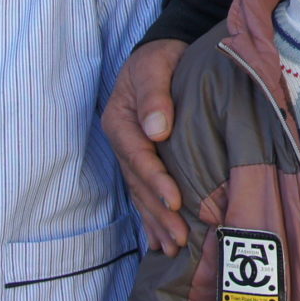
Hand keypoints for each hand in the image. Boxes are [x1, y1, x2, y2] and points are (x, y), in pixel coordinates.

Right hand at [103, 39, 189, 253]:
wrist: (162, 52)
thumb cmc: (160, 58)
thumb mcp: (154, 66)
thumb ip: (154, 96)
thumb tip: (157, 129)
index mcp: (119, 121)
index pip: (138, 157)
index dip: (156, 181)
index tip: (175, 201)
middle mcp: (122, 142)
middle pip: (139, 183)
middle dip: (159, 213)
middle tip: (180, 239)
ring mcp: (130, 153)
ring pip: (142, 194)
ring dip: (157, 222)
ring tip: (174, 247)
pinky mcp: (143, 160)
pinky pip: (145, 192)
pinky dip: (153, 217)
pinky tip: (161, 240)